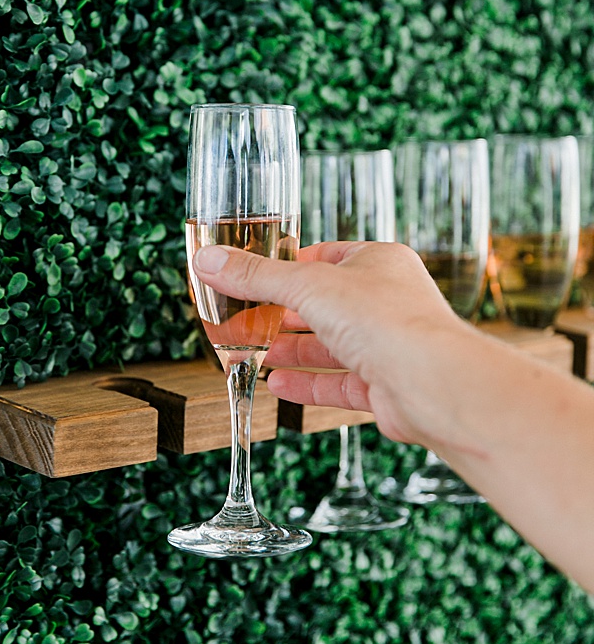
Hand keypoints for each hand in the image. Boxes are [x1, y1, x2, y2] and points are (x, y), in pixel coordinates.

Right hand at [192, 240, 470, 445]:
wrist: (434, 383)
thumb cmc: (388, 321)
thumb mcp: (307, 286)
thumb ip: (255, 277)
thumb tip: (208, 260)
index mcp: (378, 263)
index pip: (326, 257)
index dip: (288, 266)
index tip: (253, 276)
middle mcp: (387, 302)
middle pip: (323, 305)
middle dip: (281, 315)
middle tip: (242, 318)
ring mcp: (387, 346)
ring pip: (329, 346)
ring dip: (290, 350)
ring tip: (251, 353)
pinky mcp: (385, 386)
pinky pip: (338, 383)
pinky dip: (307, 384)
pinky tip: (277, 385)